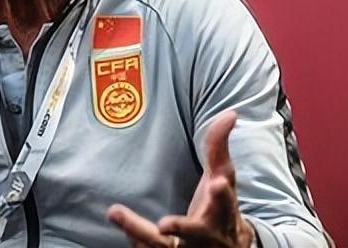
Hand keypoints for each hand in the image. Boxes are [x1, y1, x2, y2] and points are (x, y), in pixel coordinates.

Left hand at [108, 110, 253, 247]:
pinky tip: (120, 217)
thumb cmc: (221, 207)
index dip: (222, 195)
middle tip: (165, 224)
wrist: (227, 247)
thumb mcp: (224, 178)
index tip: (217, 182)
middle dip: (183, 228)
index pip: (225, 203)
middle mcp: (207, 236)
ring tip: (116, 212)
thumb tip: (231, 113)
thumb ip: (219, 147)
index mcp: (223, 213)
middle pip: (196, 233)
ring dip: (139, 231)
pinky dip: (134, 237)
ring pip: (162, 246)